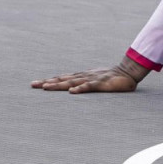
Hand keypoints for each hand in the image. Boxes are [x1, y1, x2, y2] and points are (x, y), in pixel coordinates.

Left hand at [32, 57, 146, 93]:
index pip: (63, 78)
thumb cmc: (112, 78)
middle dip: (48, 82)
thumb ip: (85, 84)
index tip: (36, 84)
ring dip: (58, 84)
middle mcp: (84, 76)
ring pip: (72, 82)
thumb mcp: (96, 81)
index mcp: (82, 76)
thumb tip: (73, 89)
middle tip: (33, 85)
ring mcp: (92, 79)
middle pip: (63, 79)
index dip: (50, 81)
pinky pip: (90, 86)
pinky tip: (72, 92)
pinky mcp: (102, 83)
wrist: (129, 72)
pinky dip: (80, 88)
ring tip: (45, 87)